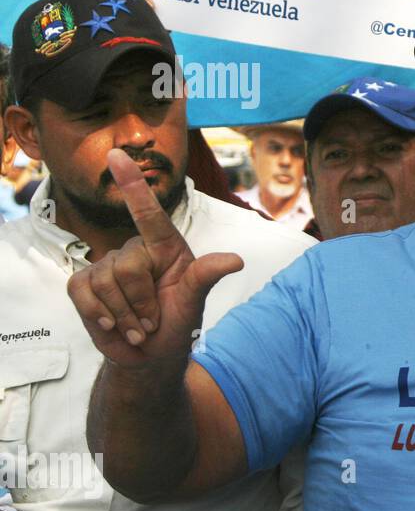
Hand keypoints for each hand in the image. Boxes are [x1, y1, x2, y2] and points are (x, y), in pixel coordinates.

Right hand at [66, 150, 242, 367]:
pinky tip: (114, 326)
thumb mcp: (195, 301)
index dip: (133, 185)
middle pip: (128, 267)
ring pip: (106, 282)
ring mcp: (106, 266)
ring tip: (138, 326)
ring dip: (125, 314)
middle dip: (142, 303)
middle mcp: (135, 250)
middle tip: (153, 321)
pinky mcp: (83, 285)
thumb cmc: (177, 323)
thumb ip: (207, 276)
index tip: (118, 154)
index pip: (148, 212)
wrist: (150, 356)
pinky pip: (83, 292)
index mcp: (165, 247)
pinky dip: (101, 315)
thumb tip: (236, 260)